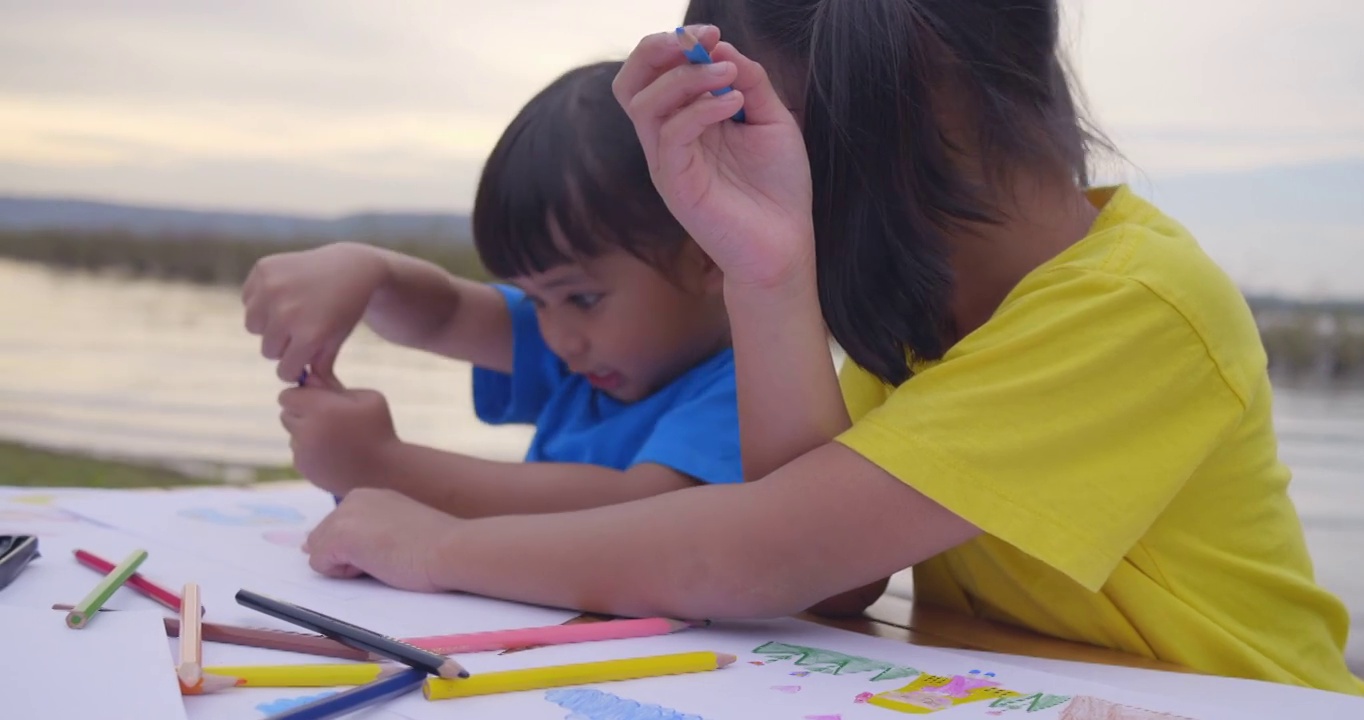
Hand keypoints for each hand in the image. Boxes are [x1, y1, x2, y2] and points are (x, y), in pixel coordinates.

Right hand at [243, 242, 386, 383]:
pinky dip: (260, 301)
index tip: (302, 359)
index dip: (294, 368)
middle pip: (268, 350)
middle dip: (283, 346)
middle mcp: (287, 312)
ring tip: (289, 313)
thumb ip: (320, 369)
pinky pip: (248, 299)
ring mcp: (273, 288)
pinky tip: (282, 294)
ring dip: (268, 324)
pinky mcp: (263, 269)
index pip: (284, 370)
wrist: (352, 268)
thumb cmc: (345, 310)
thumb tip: (310, 393)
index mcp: (309, 334)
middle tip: (300, 330)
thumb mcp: (337, 341)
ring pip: (253, 326)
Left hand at [279, 382, 399, 495]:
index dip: (302, 395)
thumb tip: (310, 379)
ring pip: (293, 434)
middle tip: (327, 418)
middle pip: (286, 414)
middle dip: (302, 413)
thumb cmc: (380, 430)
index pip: (287, 396)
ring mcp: (303, 453)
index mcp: (322, 409)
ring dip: (306, 432)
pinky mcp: (304, 469)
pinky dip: (311, 451)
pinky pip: (299, 452)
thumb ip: (335, 386)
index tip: (317, 399)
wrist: (385, 473)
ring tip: (334, 439)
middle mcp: (306, 431)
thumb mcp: (368, 398)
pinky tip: (334, 454)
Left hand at [304, 488, 456, 591]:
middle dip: (346, 556)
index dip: (356, 550)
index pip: (337, 530)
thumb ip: (364, 532)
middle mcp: (353, 499)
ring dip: (346, 565)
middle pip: (321, 540)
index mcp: (369, 496)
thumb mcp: (395, 530)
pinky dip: (344, 574)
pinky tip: (376, 563)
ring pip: (319, 552)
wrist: (451, 548)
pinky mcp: (340, 536)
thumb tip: (312, 546)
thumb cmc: (434, 546)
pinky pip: (320, 565)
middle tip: (388, 555)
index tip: (387, 551)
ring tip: (384, 558)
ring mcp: (344, 516)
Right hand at [613, 26, 814, 288]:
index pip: (653, 73)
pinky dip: (699, 109)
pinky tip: (734, 104)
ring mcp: (668, 164)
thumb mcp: (771, 119)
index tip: (713, 33)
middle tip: (698, 41)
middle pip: (630, 83)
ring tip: (728, 74)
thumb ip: (750, 81)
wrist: (786, 246)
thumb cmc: (778, 188)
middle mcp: (668, 140)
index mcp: (685, 122)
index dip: (674, 44)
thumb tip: (721, 46)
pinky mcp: (677, 186)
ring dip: (685, 77)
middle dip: (657, 50)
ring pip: (643, 104)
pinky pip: (670, 136)